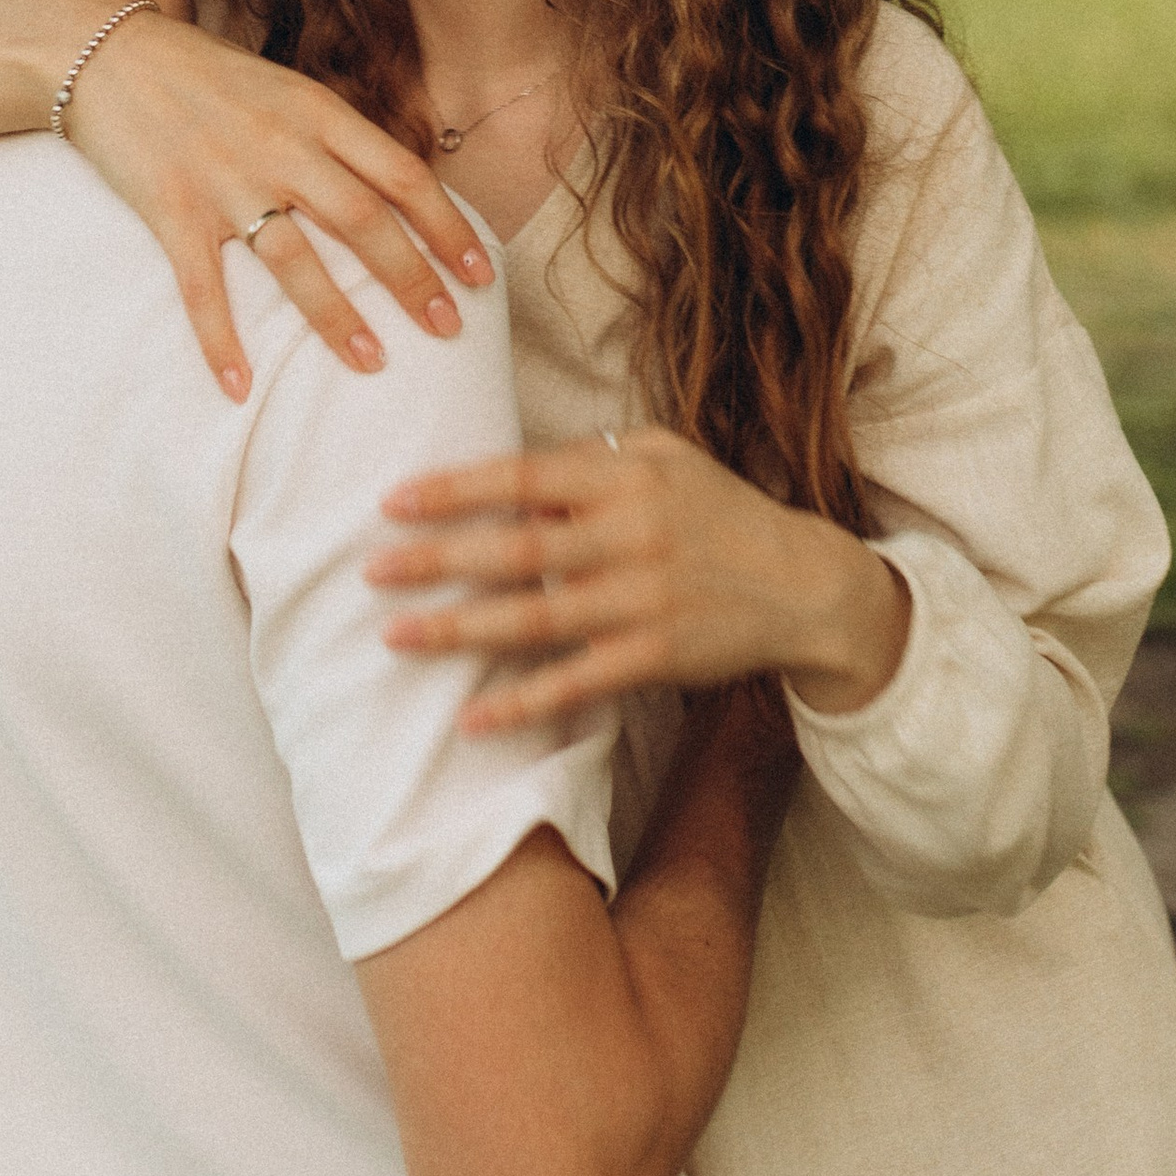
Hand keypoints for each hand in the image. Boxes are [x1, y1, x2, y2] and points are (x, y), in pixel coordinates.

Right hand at [64, 12, 491, 400]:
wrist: (108, 53)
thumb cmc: (206, 75)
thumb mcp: (285, 89)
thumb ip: (334, 136)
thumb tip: (396, 191)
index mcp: (316, 111)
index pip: (401, 173)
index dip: (447, 226)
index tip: (482, 273)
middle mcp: (279, 145)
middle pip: (362, 219)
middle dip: (412, 278)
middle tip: (450, 328)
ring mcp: (225, 180)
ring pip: (294, 258)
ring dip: (336, 315)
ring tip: (371, 362)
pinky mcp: (172, 209)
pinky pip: (203, 286)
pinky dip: (220, 339)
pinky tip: (239, 387)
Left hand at [367, 430, 910, 731]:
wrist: (803, 584)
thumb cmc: (719, 512)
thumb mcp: (666, 458)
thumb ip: (589, 459)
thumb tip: (508, 474)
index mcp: (627, 476)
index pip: (523, 478)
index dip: (455, 490)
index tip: (393, 501)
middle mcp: (632, 535)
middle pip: (516, 551)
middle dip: (437, 561)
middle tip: (373, 570)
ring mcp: (644, 601)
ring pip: (535, 619)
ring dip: (460, 629)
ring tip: (397, 636)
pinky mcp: (657, 657)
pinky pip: (577, 682)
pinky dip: (523, 703)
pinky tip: (471, 718)